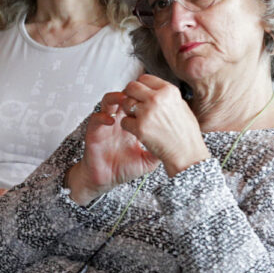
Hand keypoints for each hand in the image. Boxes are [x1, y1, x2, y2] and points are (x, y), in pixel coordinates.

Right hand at [69, 75, 207, 202]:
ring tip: (124, 101)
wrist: (107, 180)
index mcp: (133, 123)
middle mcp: (118, 119)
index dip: (145, 96)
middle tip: (139, 96)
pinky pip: (96, 118)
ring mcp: (106, 124)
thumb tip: (179, 141)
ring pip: (108, 101)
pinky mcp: (94, 132)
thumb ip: (161, 147)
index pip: (139, 102)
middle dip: (132, 92)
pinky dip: (103, 116)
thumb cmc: (126, 168)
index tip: (155, 97)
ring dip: (116, 98)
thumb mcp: (150, 158)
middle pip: (124, 96)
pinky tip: (112, 122)